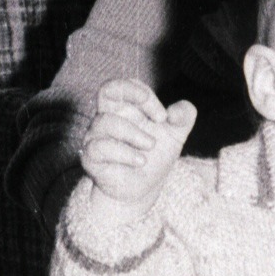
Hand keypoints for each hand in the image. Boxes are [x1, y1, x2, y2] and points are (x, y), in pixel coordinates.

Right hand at [80, 80, 196, 220]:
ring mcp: (96, 136)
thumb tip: (180, 109)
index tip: (163, 116)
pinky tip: (140, 161)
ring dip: (134, 133)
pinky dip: (123, 153)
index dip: (146, 95)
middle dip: (134, 96)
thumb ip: (183, 117)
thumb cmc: (154, 156)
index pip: (128, 86)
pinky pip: (99, 147)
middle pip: (107, 90)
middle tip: (159, 117)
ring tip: (150, 147)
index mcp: (126, 108)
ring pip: (106, 122)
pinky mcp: (91, 157)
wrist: (143, 189)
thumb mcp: (175, 135)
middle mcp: (108, 118)